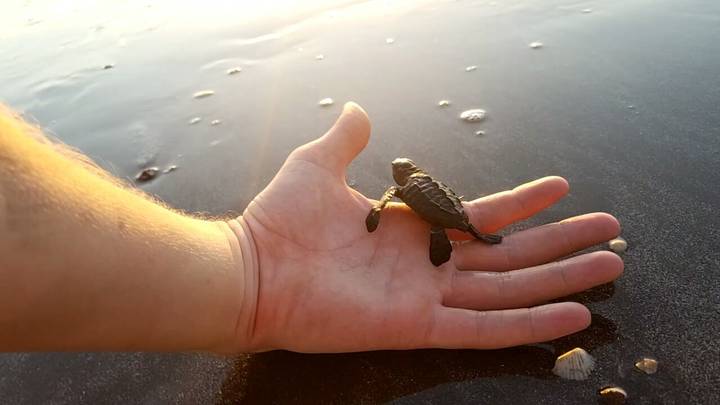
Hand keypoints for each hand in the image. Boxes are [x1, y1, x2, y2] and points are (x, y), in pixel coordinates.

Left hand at [232, 103, 621, 352]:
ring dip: (560, 281)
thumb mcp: (318, 165)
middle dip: (560, 244)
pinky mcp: (417, 327)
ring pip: (509, 291)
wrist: (251, 270)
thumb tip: (357, 110)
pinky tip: (572, 318)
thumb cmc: (280, 221)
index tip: (560, 188)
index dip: (523, 203)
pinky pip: (483, 329)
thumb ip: (346, 139)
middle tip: (610, 232)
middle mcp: (427, 265)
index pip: (482, 216)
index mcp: (412, 228)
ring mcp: (426, 298)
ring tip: (609, 266)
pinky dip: (529, 325)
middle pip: (510, 256)